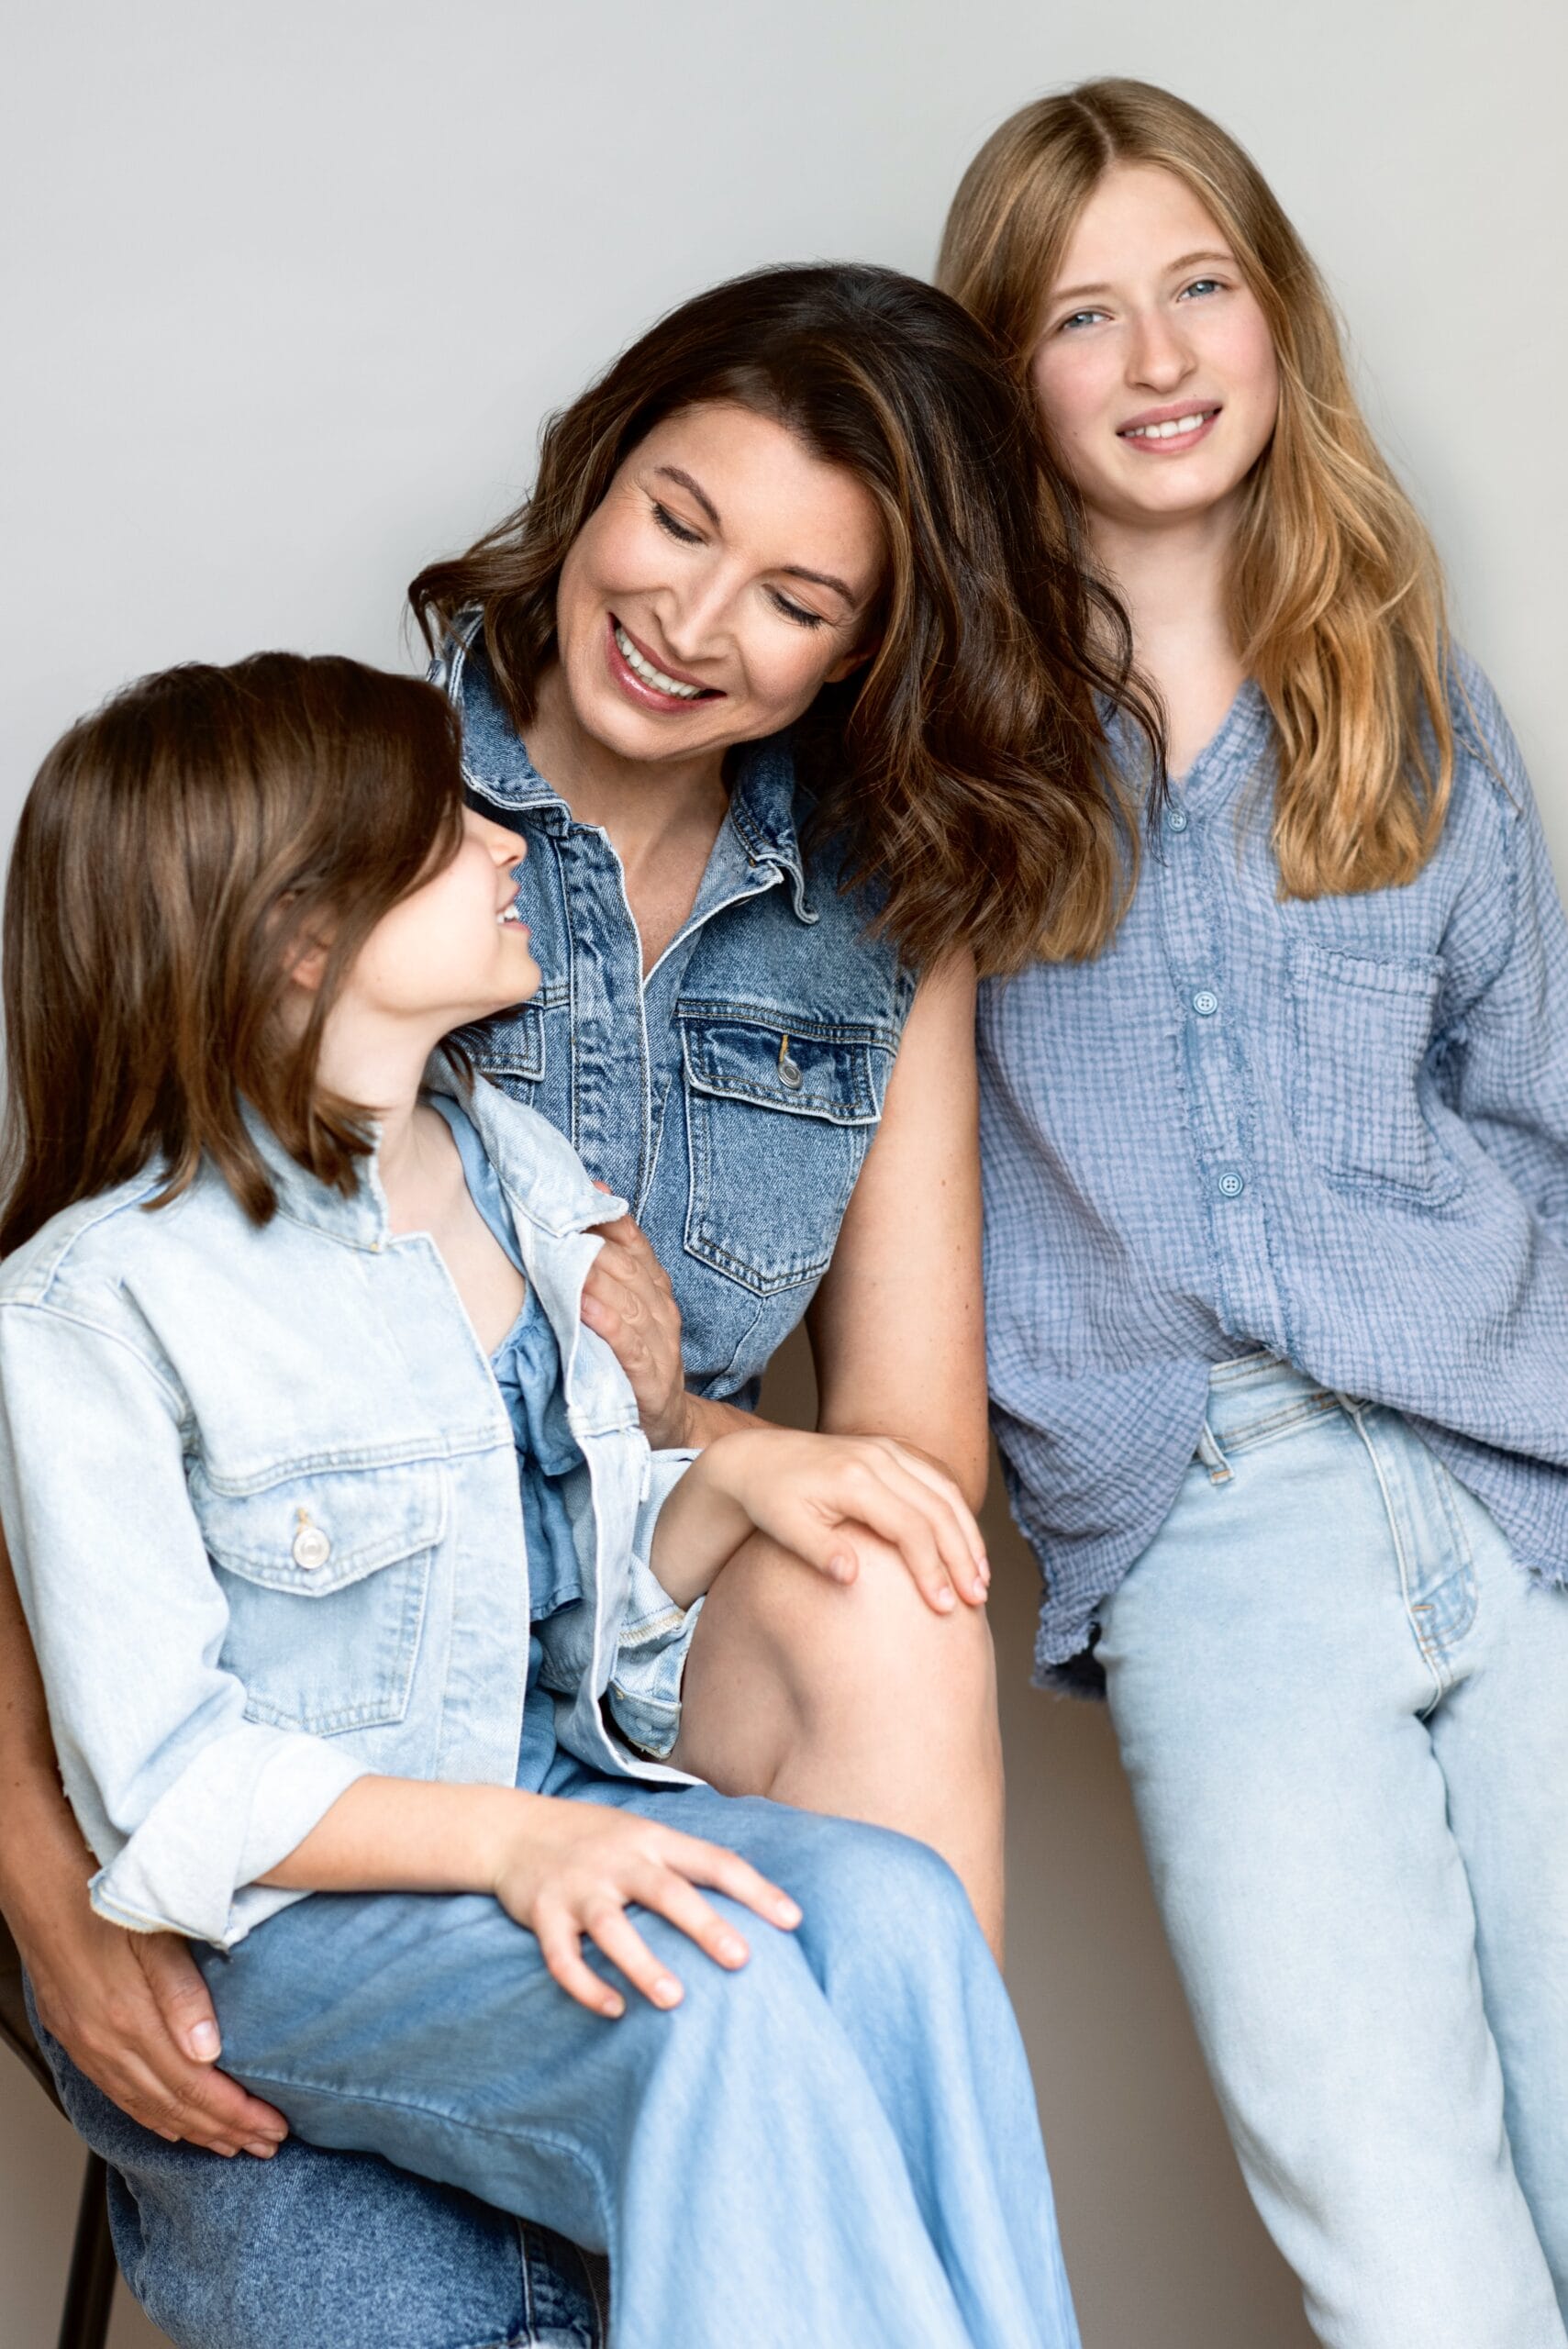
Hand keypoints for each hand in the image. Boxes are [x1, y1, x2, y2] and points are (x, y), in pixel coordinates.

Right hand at [15, 1885, 287, 2157]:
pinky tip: (172, 2126)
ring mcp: (89, 2048)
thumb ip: (182, 1992)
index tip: (272, 2126)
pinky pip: (120, 2096)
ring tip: (230, 2145)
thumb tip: (209, 2050)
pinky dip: (152, 2118)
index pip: (195, 2087)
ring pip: (147, 2109)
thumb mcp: (154, 1933)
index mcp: (129, 2021)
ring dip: (193, 2132)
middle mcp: (106, 2045)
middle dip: (225, 2131)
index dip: (236, 2113)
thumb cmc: (104, 1902)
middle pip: (175, 2107)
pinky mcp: (78, 2041)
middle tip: (265, 2145)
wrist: (42, 1890)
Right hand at [491, 1795, 800, 2018]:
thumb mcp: (641, 1834)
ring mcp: (579, 1887)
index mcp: (652, 1840)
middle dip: (705, 1926)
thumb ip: (683, 1864)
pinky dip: (586, 1985)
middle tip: (743, 1960)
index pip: (713, 1861)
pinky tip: (614, 2010)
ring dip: (644, 1964)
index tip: (792, 1920)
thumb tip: (748, 1901)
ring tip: (675, 1999)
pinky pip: (563, 1956)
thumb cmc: (594, 1839)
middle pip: (667, 1892)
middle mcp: (619, 1860)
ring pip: (613, 1928)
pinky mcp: (543, 1914)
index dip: (755, 1889)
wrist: (512, 1829)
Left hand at [582, 1193, 690, 1449]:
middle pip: (627, 1268)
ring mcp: (660, 1344)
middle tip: (552, 1227)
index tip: (576, 1195)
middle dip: (591, 1245)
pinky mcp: (651, 1379)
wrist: (665, 1424)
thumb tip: (587, 1198)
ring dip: (596, 1279)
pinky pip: (630, 1346)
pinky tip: (584, 1310)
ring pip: (630, 1301)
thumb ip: (605, 1263)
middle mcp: (660, 1310)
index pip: (632, 1242)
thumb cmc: (631, 1359)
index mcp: (653, 1287)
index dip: (605, 1218)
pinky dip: (609, 1324)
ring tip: (565, 1261)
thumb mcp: (621, 1307)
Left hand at [707, 1428, 989, 1614]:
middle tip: (977, 1599)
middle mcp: (878, 1457)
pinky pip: (938, 1475)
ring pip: (946, 1490)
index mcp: (854, 1479)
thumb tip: (851, 1578)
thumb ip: (819, 1551)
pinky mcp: (893, 1448)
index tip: (943, 1606)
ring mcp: (888, 1448)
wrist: (758, 1458)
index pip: (910, 1527)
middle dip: (962, 1557)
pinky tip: (967, 1540)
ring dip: (968, 1533)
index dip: (931, 1569)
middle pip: (939, 1509)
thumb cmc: (771, 1500)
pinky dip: (958, 1508)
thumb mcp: (786, 1528)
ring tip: (981, 1576)